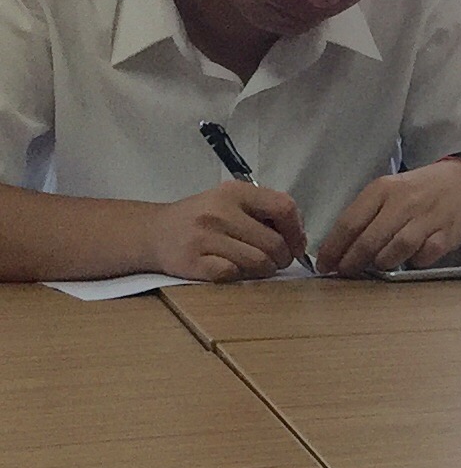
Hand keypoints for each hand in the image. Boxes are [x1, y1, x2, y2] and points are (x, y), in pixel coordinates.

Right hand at [148, 181, 307, 281]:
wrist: (153, 232)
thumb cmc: (201, 219)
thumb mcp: (230, 202)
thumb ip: (264, 212)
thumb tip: (299, 238)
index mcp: (234, 192)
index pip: (284, 207)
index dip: (297, 231)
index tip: (295, 245)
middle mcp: (219, 211)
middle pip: (275, 243)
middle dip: (282, 258)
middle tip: (274, 262)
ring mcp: (204, 236)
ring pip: (259, 262)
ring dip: (263, 270)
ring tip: (253, 266)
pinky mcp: (193, 261)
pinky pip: (233, 274)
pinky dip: (238, 276)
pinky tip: (230, 269)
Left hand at [317, 159, 460, 275]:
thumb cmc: (418, 191)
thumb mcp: (388, 192)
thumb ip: (366, 215)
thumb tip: (340, 248)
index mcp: (382, 190)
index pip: (350, 223)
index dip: (334, 248)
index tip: (324, 264)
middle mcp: (403, 202)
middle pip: (369, 240)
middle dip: (352, 261)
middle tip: (345, 272)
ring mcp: (427, 218)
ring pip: (396, 249)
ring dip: (382, 263)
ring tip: (378, 266)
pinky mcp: (447, 234)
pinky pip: (425, 255)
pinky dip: (414, 262)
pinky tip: (410, 259)